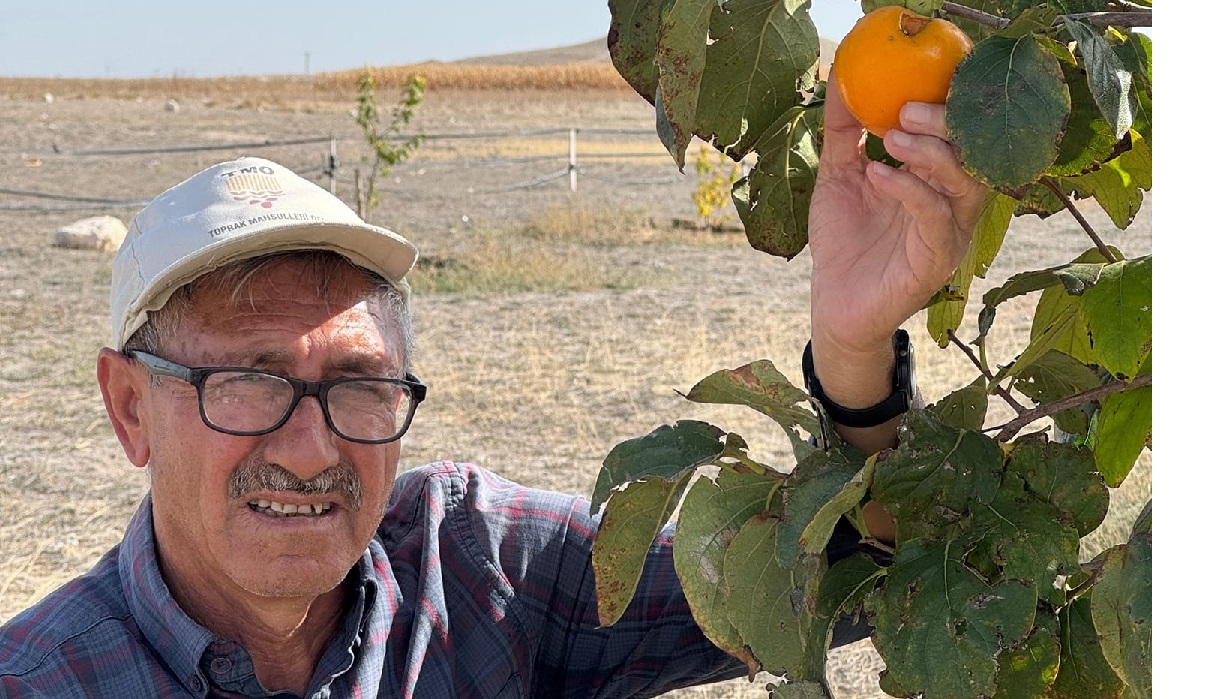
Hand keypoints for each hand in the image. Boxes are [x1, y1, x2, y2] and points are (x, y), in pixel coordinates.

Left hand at [809, 69, 984, 367]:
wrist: (834, 304)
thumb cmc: (843, 240)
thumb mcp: (839, 175)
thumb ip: (842, 131)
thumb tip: (840, 77)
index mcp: (935, 177)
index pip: (959, 131)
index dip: (947, 103)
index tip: (915, 79)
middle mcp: (951, 201)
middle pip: (973, 152)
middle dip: (945, 124)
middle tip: (907, 109)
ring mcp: (949, 232)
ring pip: (965, 183)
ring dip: (932, 154)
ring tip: (891, 138)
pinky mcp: (937, 262)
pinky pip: (937, 219)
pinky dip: (911, 191)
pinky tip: (879, 176)